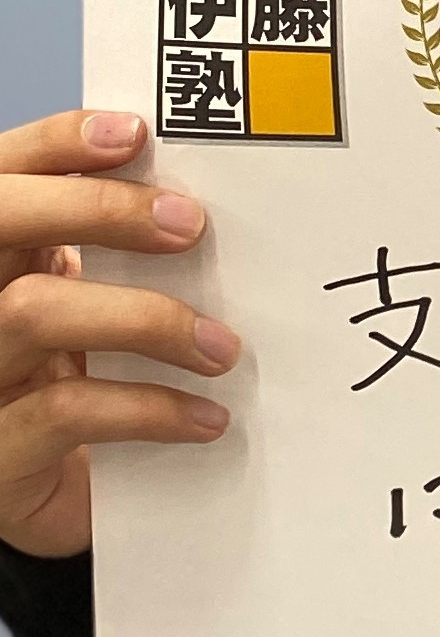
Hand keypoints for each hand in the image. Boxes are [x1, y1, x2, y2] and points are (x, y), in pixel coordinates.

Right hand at [0, 110, 238, 559]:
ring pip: (30, 313)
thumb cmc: (74, 388)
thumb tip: (195, 204)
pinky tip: (206, 418)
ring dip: (143, 319)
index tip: (134, 134)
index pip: (0, 174)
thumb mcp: (89, 312)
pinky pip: (64, 412)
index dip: (56, 143)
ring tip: (222, 347)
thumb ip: (113, 258)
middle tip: (189, 226)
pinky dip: (147, 408)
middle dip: (96, 208)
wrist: (55, 502)